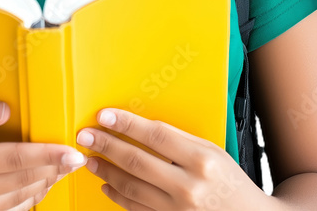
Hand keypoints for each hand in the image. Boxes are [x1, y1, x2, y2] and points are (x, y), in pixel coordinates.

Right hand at [0, 99, 86, 210]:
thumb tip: (3, 109)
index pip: (16, 158)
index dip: (48, 155)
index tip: (72, 152)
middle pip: (23, 181)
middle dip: (53, 171)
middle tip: (75, 160)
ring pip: (16, 202)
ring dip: (42, 187)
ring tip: (58, 173)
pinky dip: (23, 206)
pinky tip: (32, 194)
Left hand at [75, 107, 269, 210]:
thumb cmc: (231, 183)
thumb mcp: (212, 152)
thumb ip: (180, 141)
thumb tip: (142, 127)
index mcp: (201, 159)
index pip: (155, 136)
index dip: (126, 124)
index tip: (104, 115)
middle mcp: (189, 186)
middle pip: (137, 161)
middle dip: (106, 146)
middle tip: (86, 135)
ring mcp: (179, 210)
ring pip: (132, 188)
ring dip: (106, 171)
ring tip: (90, 159)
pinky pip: (137, 210)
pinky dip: (118, 197)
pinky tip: (107, 186)